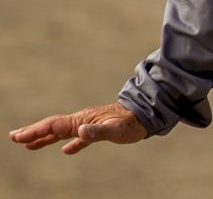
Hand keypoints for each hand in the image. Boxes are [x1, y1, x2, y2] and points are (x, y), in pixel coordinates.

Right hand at [9, 102, 148, 154]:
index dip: (35, 131)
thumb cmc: (132, 123)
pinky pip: (78, 138)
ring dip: (45, 138)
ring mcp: (89, 125)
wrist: (147, 115)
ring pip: (62, 132)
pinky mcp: (98, 130)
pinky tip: (66, 150)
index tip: (18, 137)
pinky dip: (69, 144)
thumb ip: (97, 132)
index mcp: (82, 120)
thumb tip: (80, 134)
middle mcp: (82, 121)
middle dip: (33, 132)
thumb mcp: (115, 129)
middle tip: (13, 137)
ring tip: (29, 145)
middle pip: (53, 127)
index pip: (54, 126)